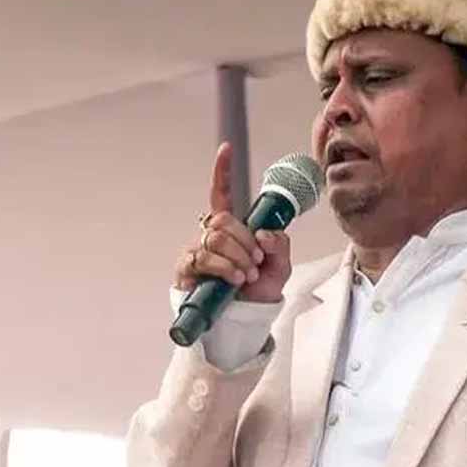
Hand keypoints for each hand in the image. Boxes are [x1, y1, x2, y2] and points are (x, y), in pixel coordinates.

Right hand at [174, 142, 290, 302]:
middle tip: (256, 262)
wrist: (243, 317)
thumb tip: (263, 234)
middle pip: (223, 221)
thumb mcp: (280, 265)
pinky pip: (205, 258)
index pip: (222, 194)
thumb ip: (280, 245)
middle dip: (245, 242)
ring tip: (246, 275)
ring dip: (237, 257)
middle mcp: (210, 234)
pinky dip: (225, 269)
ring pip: (216, 238)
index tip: (226, 149)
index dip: (223, 171)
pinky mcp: (186, 268)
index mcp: (231, 227)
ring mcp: (196, 250)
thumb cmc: (258, 288)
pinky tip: (233, 280)